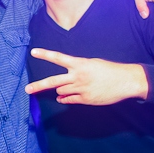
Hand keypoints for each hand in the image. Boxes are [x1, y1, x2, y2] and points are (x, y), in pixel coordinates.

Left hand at [25, 48, 147, 104]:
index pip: (59, 58)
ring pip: (61, 91)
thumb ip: (77, 69)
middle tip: (27, 89)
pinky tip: (63, 98)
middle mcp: (78, 76)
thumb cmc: (109, 70)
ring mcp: (81, 89)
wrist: (125, 81)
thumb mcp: (92, 64)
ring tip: (66, 86)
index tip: (33, 52)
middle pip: (54, 81)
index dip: (45, 54)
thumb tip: (65, 81)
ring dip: (60, 90)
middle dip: (39, 85)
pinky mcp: (86, 99)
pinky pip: (69, 100)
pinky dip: (64, 98)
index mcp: (80, 64)